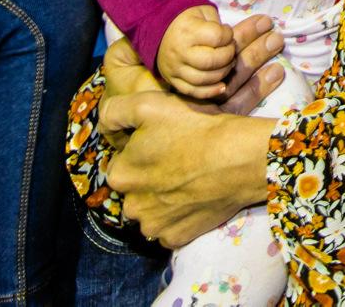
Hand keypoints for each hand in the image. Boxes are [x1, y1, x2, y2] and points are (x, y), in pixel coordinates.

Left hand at [99, 43, 275, 248]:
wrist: (240, 158)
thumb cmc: (194, 128)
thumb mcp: (148, 104)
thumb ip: (114, 111)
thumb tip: (103, 126)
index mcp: (119, 175)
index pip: (121, 163)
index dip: (141, 151)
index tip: (164, 143)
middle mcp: (130, 207)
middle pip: (135, 190)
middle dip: (150, 178)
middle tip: (178, 161)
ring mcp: (154, 227)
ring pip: (150, 212)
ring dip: (162, 200)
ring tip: (188, 180)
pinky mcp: (176, 239)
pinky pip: (170, 229)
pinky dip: (178, 217)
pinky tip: (194, 199)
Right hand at [158, 5, 239, 101]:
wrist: (160, 30)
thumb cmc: (188, 20)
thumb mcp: (204, 12)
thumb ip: (219, 24)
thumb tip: (243, 34)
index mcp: (188, 31)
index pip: (217, 37)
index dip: (228, 36)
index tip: (228, 33)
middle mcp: (179, 51)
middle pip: (211, 61)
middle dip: (228, 56)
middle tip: (230, 51)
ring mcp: (175, 68)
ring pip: (204, 79)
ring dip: (222, 73)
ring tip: (227, 64)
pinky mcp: (173, 80)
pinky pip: (193, 91)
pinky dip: (210, 91)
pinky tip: (222, 86)